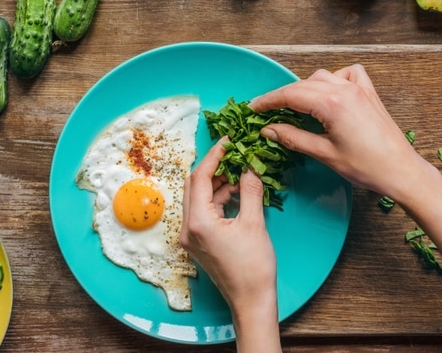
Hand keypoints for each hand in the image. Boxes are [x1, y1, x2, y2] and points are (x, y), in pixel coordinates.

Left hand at [180, 139, 280, 351]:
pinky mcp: (198, 242)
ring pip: (197, 197)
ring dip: (215, 182)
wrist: (250, 301)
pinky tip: (235, 191)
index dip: (214, 155)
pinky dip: (216, 198)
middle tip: (233, 153)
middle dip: (212, 167)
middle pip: (193, 185)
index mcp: (198, 222)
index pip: (199, 177)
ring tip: (239, 171)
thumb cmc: (254, 267)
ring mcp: (191, 236)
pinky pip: (202, 211)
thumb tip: (250, 165)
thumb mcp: (254, 223)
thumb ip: (249, 190)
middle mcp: (187, 228)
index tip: (229, 141)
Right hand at [249, 64, 434, 204]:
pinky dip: (335, 79)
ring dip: (305, 88)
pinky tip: (330, 93)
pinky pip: (348, 74)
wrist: (401, 170)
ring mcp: (359, 89)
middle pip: (303, 85)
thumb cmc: (366, 167)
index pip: (290, 95)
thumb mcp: (324, 154)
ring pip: (322, 77)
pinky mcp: (370, 94)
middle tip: (266, 110)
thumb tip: (269, 130)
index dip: (268, 101)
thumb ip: (294, 138)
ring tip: (295, 106)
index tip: (253, 108)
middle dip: (282, 96)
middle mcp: (345, 89)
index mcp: (332, 104)